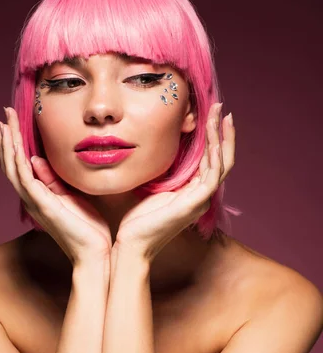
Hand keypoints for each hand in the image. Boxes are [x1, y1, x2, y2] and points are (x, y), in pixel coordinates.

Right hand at [0, 107, 112, 266]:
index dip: (14, 143)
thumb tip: (38, 160)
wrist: (95, 254)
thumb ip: (54, 181)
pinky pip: (25, 180)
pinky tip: (14, 144)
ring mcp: (35, 202)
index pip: (21, 165)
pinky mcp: (43, 206)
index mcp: (40, 195)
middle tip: (3, 114)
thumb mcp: (72, 197)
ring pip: (13, 168)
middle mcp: (32, 198)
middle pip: (11, 163)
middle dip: (6, 138)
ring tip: (3, 122)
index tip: (11, 121)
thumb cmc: (89, 230)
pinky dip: (17, 161)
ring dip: (7, 144)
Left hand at [113, 103, 234, 262]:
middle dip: (221, 132)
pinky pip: (214, 172)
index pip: (209, 162)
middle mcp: (201, 196)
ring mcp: (201, 200)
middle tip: (218, 107)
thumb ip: (157, 173)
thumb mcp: (148, 190)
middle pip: (221, 159)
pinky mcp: (196, 202)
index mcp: (191, 194)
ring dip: (221, 136)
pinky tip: (212, 133)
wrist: (131, 246)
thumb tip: (150, 151)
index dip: (212, 138)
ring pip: (222, 162)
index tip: (208, 116)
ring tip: (218, 112)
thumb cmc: (135, 223)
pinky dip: (216, 151)